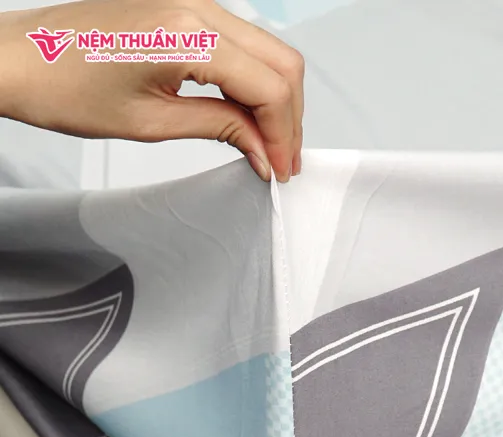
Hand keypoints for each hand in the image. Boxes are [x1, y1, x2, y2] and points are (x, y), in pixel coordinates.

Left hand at [0, 0, 304, 181]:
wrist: (18, 60)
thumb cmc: (63, 86)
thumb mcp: (152, 122)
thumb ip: (219, 128)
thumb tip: (262, 149)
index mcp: (186, 33)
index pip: (269, 86)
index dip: (283, 134)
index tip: (281, 168)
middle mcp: (196, 6)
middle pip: (282, 62)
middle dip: (289, 118)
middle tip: (282, 160)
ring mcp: (192, 2)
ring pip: (268, 51)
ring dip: (276, 100)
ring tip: (266, 143)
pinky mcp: (184, 9)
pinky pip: (242, 44)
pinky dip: (254, 82)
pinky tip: (247, 115)